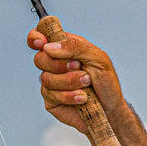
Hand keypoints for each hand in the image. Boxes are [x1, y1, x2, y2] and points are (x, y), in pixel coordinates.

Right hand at [27, 27, 146, 145]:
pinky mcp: (51, 99)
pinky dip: (69, 95)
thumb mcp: (98, 59)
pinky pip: (51, 94)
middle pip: (40, 58)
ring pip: (46, 78)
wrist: (111, 109)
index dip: (36, 36)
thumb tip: (49, 47)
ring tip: (87, 84)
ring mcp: (51, 82)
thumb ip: (75, 47)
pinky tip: (82, 98)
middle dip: (60, 64)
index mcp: (65, 48)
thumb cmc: (106, 82)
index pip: (41, 36)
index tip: (42, 42)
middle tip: (79, 67)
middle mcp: (55, 64)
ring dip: (69, 81)